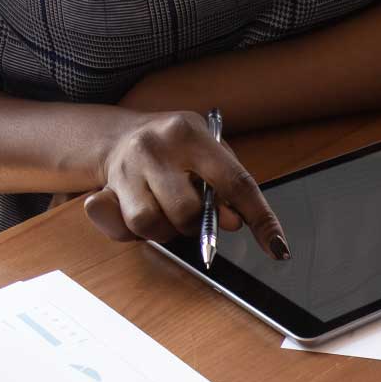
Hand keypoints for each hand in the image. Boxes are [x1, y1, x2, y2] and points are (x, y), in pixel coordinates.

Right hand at [81, 110, 289, 257]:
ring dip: (166, 230)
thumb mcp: (208, 150)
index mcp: (189, 134)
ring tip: (166, 211)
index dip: (260, 218)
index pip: (235, 182)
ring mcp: (125, 169)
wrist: (118, 136)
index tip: (277, 247)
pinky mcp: (103, 190)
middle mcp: (154, 148)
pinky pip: (125, 229)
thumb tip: (235, 221)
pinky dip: (138, 233)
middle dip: (197, 225)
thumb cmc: (175, 148)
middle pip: (188, 212)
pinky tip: (140, 212)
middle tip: (192, 214)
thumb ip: (229, 184)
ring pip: (153, 225)